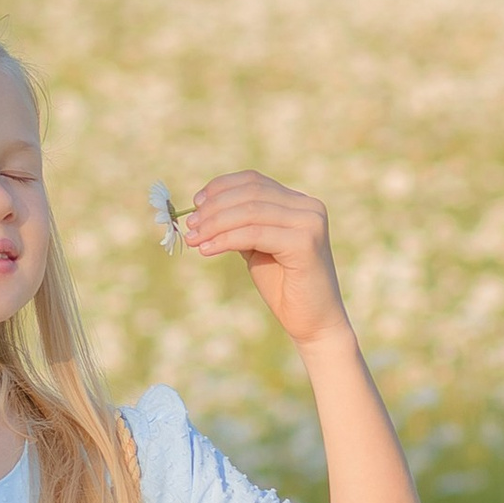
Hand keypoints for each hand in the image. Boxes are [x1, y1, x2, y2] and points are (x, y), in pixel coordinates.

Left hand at [184, 171, 346, 349]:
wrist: (313, 322)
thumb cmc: (283, 286)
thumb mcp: (257, 247)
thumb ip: (240, 225)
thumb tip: (202, 208)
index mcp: (299, 203)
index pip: (254, 180)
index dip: (221, 187)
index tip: (196, 203)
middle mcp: (309, 207)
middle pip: (250, 193)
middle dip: (214, 207)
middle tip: (190, 226)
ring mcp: (309, 223)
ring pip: (250, 211)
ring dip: (215, 224)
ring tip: (194, 239)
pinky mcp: (304, 243)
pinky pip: (255, 233)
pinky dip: (226, 239)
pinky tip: (208, 250)